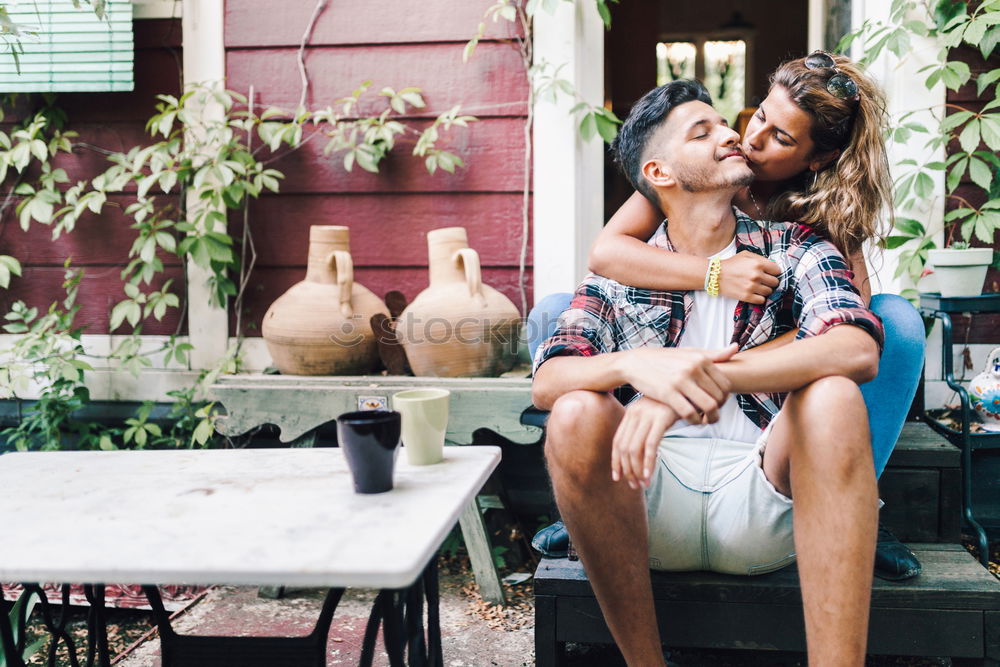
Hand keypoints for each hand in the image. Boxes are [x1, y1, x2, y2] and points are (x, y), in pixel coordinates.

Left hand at [612, 397, 676, 488]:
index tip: (617, 477)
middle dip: (627, 470)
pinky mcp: (661, 418)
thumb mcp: (655, 413)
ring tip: (643, 484)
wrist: (692, 387)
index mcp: (631, 412)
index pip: (617, 442)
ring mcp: (648, 415)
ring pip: (635, 449)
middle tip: (634, 486)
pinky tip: (649, 474)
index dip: (616, 462)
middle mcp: (636, 413)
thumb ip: (645, 427)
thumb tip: (638, 452)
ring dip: (637, 470)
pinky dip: (648, 462)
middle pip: (624, 448)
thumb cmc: (675, 404)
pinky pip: (650, 445)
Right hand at [618, 345, 736, 422]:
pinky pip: (690, 412)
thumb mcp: (689, 353)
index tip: (716, 404)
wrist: (634, 363)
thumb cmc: (664, 359)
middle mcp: (693, 367)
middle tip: (710, 415)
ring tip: (704, 421)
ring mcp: (680, 380)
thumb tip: (736, 347)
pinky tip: (690, 420)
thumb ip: (713, 354)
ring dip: (710, 418)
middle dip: (718, 410)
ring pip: (708, 406)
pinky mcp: (668, 392)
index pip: (726, 384)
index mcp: (701, 358)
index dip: (725, 399)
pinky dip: (694, 420)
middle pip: (719, 397)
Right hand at [719, 251, 780, 303]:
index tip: (770, 273)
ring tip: (757, 287)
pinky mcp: (746, 296)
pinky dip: (759, 298)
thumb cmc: (731, 264)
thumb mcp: (745, 255)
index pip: (778, 270)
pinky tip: (754, 294)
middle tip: (763, 281)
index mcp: (758, 263)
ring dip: (765, 290)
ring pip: (769, 291)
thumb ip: (760, 259)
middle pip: (775, 282)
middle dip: (770, 281)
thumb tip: (772, 265)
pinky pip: (762, 300)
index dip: (774, 272)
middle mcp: (757, 275)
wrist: (715, 275)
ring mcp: (752, 287)